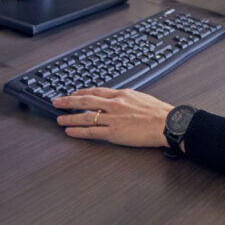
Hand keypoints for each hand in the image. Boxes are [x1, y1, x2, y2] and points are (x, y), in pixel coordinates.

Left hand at [53, 88, 171, 147]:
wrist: (167, 122)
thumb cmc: (159, 112)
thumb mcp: (142, 98)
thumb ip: (128, 98)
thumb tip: (122, 99)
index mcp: (122, 94)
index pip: (96, 91)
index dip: (82, 92)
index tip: (73, 94)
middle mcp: (114, 104)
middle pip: (86, 101)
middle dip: (69, 101)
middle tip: (57, 102)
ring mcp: (113, 119)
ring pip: (85, 116)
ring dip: (70, 117)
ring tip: (59, 118)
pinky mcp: (113, 133)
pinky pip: (91, 132)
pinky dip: (78, 131)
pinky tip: (70, 131)